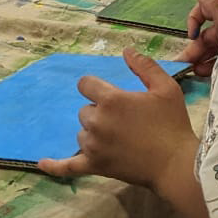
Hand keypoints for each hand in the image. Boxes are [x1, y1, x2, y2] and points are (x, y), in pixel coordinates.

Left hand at [38, 49, 193, 186]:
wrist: (175, 164)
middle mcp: (96, 121)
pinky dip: (55, 165)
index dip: (96, 87)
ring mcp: (93, 146)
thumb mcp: (166, 88)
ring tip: (118, 138)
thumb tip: (126, 50)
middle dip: (100, 112)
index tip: (110, 93)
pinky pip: (68, 166)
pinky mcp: (95, 166)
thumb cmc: (172, 124)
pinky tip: (42, 162)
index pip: (85, 84)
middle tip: (125, 121)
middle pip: (84, 110)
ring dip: (93, 133)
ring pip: (81, 133)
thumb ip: (145, 66)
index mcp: (111, 99)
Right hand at [176, 0, 217, 78]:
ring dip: (198, 60)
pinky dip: (208, 67)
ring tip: (189, 70)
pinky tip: (201, 73)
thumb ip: (213, 6)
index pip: (205, 10)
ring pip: (210, 51)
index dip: (194, 20)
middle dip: (192, 49)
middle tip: (180, 64)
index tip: (192, 35)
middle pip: (205, 37)